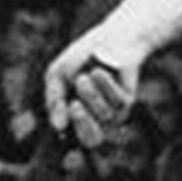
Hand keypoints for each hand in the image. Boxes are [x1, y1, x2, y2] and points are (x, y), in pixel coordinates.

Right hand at [45, 31, 138, 148]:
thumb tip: (58, 127)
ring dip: (92, 95)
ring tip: (84, 77)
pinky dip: (105, 85)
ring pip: (104, 116)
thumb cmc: (80, 58)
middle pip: (92, 140)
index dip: (69, 141)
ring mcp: (112, 112)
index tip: (62, 127)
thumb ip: (54, 101)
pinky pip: (117, 101)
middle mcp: (94, 119)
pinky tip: (98, 71)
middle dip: (82, 124)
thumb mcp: (57, 76)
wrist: (108, 38)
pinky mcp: (127, 100)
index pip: (72, 141)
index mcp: (73, 117)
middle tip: (74, 105)